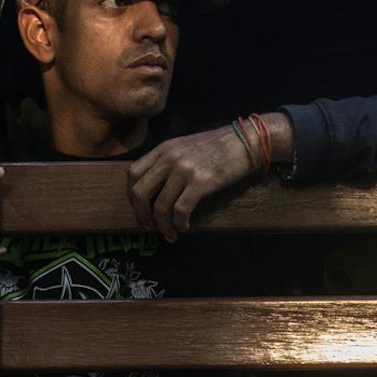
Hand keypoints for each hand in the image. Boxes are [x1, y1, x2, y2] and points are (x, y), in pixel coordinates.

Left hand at [127, 121, 259, 241]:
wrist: (245, 141)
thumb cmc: (217, 147)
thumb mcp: (184, 147)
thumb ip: (167, 162)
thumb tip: (154, 188)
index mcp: (163, 149)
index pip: (133, 173)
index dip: (132, 196)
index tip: (139, 209)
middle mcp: (170, 158)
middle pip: (140, 192)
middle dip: (141, 215)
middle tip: (149, 227)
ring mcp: (184, 170)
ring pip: (160, 206)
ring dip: (163, 226)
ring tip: (169, 234)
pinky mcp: (201, 182)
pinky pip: (180, 210)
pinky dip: (179, 224)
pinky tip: (184, 227)